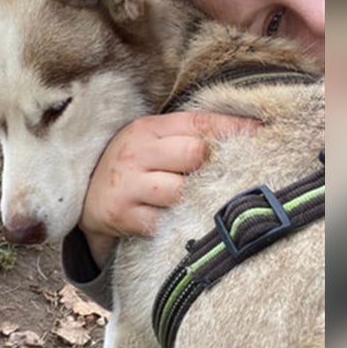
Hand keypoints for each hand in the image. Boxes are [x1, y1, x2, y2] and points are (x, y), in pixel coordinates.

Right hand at [80, 112, 259, 265]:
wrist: (85, 199)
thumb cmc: (132, 167)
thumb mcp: (153, 141)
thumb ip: (191, 135)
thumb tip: (250, 129)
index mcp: (148, 128)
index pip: (198, 123)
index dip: (232, 128)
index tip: (260, 133)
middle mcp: (136, 152)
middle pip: (193, 153)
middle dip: (204, 167)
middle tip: (199, 177)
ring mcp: (127, 184)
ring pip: (179, 190)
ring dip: (187, 199)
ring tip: (182, 200)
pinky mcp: (122, 215)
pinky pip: (162, 221)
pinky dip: (169, 224)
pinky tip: (165, 220)